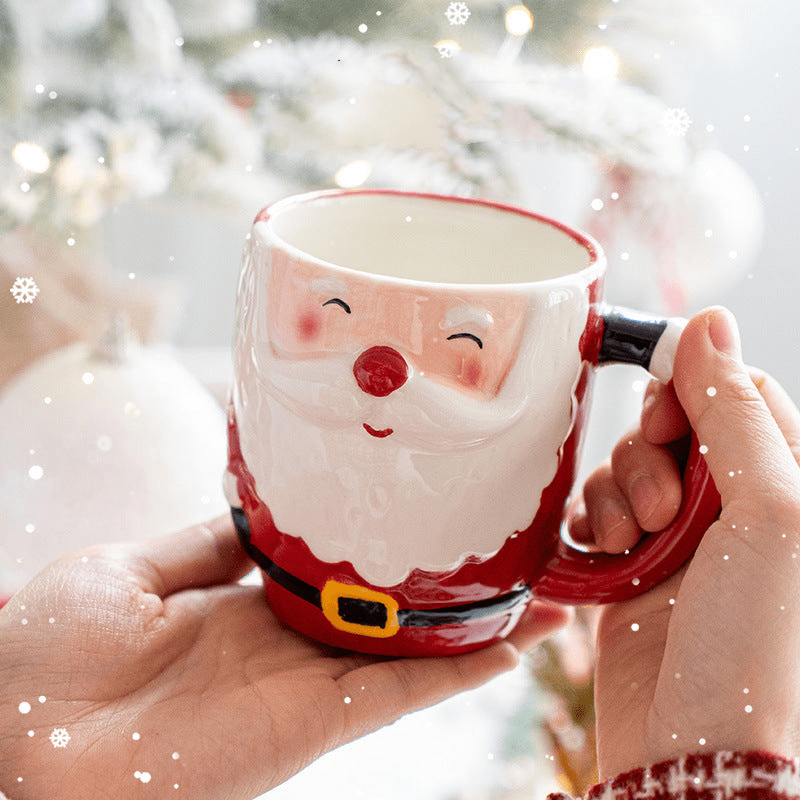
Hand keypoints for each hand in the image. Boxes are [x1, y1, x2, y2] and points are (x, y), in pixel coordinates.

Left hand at [0, 516, 569, 799]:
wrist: (15, 737)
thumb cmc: (48, 652)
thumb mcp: (134, 570)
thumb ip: (208, 545)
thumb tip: (258, 507)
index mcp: (240, 601)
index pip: (332, 568)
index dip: (381, 544)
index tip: (425, 512)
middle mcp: (283, 643)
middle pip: (385, 611)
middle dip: (445, 586)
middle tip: (507, 551)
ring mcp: (302, 685)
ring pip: (408, 653)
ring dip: (472, 629)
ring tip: (536, 596)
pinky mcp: (309, 727)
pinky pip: (395, 696)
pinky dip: (453, 675)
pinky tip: (505, 648)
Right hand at [573, 307, 799, 777]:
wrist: (700, 760)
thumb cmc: (761, 650)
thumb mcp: (770, 513)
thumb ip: (735, 412)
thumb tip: (709, 322)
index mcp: (784, 489)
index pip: (738, 398)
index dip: (696, 393)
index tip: (668, 417)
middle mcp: (735, 513)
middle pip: (674, 430)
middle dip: (651, 454)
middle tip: (660, 508)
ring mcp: (679, 544)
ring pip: (629, 470)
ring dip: (616, 492)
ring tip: (629, 542)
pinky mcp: (629, 574)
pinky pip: (595, 515)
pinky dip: (588, 523)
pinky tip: (599, 553)